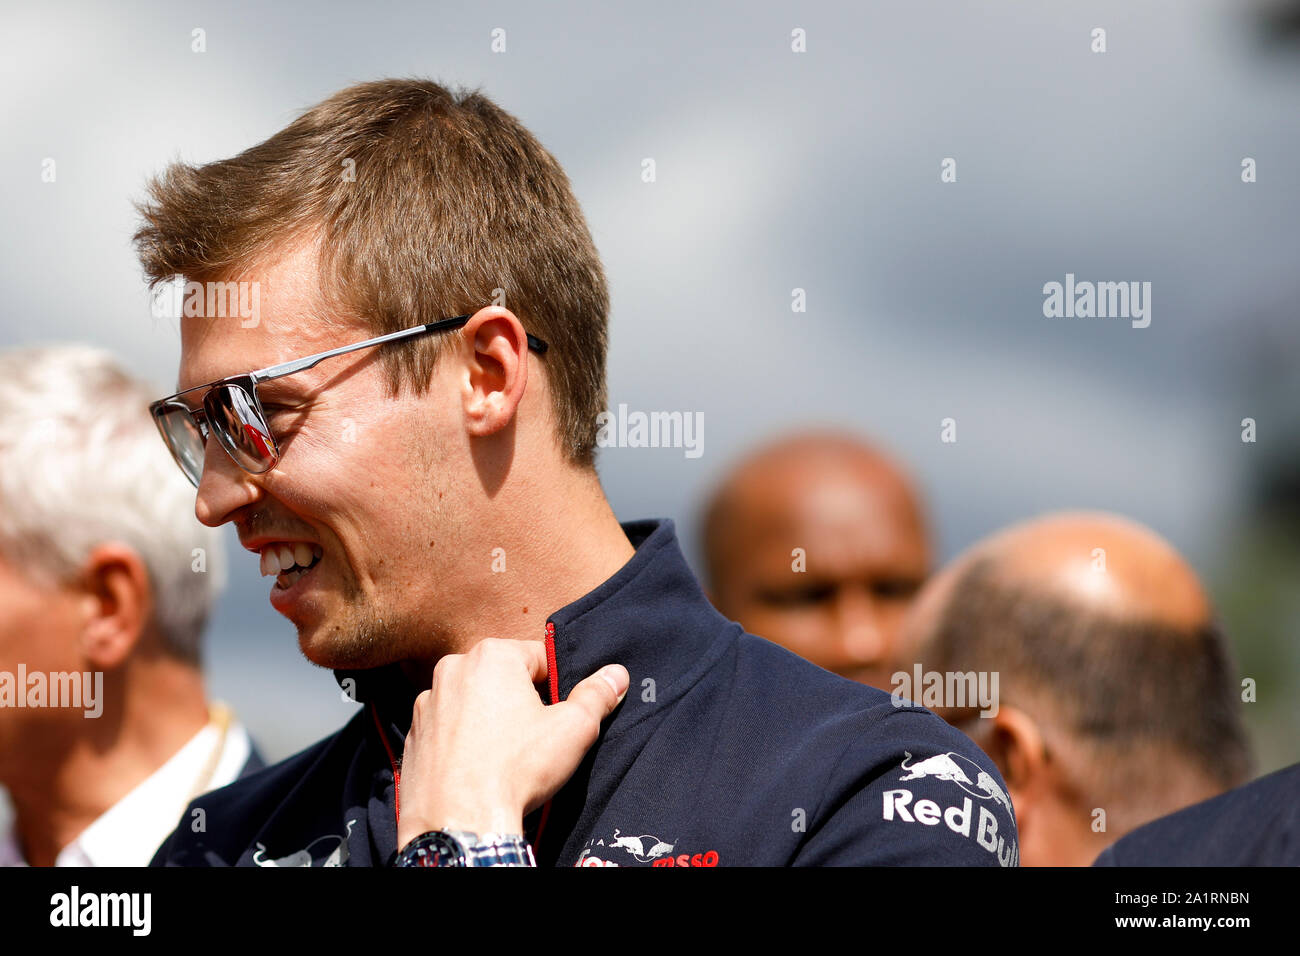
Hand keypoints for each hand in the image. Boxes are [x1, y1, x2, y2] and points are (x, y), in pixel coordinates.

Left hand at [397, 638, 628, 847]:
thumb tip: (615, 675)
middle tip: (535, 738)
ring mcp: (428, 702)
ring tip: (506, 756)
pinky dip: (464, 741)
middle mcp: (453, 669)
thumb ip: (597, 695)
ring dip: (491, 719)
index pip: (540, 658)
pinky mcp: (414, 735)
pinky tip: (480, 767)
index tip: (559, 716)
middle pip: (504, 677)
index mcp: (492, 655)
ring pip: (474, 701)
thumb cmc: (514, 770)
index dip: (557, 687)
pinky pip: (449, 728)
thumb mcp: (573, 729)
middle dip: (522, 701)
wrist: (459, 822)